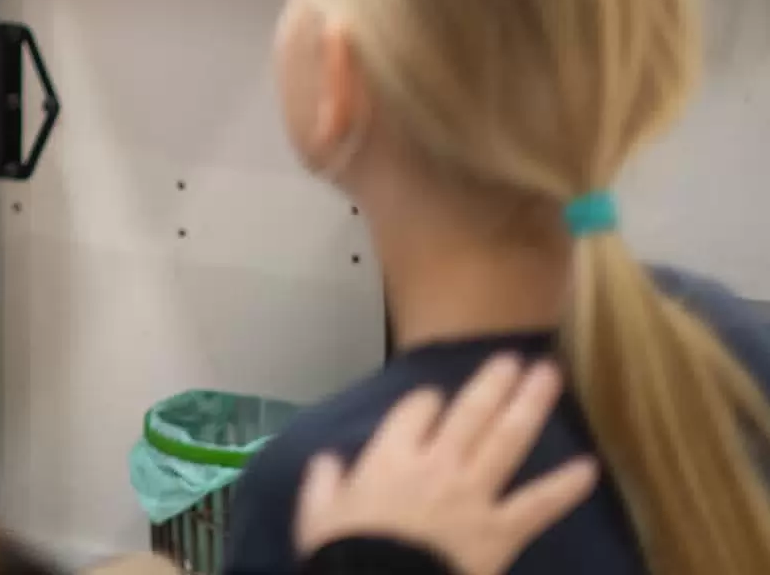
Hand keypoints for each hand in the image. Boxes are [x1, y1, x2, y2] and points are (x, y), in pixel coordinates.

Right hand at [296, 354, 598, 574]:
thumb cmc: (346, 550)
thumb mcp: (319, 512)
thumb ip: (325, 481)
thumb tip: (329, 461)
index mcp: (390, 456)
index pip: (416, 410)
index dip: (428, 401)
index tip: (434, 398)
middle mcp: (437, 463)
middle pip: (470, 412)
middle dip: (493, 381)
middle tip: (513, 357)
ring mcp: (474, 494)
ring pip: (506, 440)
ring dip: (529, 405)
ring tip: (549, 375)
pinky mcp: (502, 530)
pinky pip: (539, 504)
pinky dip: (565, 487)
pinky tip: (589, 467)